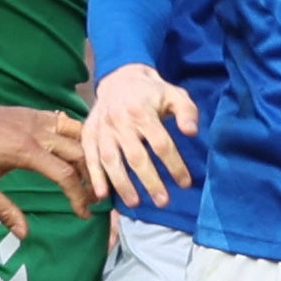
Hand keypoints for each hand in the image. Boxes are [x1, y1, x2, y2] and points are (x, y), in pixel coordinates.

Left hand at [0, 102, 88, 235]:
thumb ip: (3, 210)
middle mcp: (36, 133)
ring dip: (88, 153)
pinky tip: (77, 150)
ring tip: (90, 174)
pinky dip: (76, 134)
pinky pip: (64, 120)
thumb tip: (23, 234)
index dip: (79, 196)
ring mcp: (35, 119)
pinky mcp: (31, 113)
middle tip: (95, 197)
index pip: (66, 175)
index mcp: (25, 152)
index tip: (83, 213)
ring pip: (77, 132)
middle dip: (93, 176)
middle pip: (80, 153)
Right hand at [80, 64, 198, 209]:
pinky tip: (101, 194)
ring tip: (134, 203)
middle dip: (150, 181)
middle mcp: (119, 121)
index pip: (160, 143)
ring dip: (122, 184)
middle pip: (136, 157)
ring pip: (111, 160)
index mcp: (141, 110)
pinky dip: (95, 176)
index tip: (185, 183)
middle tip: (163, 201)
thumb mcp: (174, 94)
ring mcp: (102, 128)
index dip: (174, 165)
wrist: (119, 78)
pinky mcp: (89, 133)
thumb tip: (192, 132)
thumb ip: (187, 111)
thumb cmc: (152, 92)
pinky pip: (90, 157)